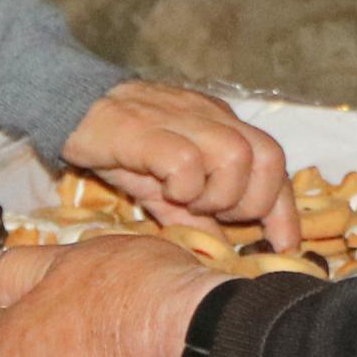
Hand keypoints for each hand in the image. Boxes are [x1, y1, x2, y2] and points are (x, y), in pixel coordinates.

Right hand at [62, 84, 295, 247]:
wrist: (71, 107)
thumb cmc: (124, 147)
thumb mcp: (166, 185)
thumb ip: (196, 214)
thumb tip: (223, 248)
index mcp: (222, 126)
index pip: (273, 161)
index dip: (284, 208)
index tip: (285, 245)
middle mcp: (210, 117)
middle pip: (267, 156)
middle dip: (249, 202)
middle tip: (213, 214)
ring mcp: (181, 118)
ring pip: (234, 156)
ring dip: (217, 194)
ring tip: (187, 202)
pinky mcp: (146, 128)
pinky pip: (186, 160)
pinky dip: (184, 185)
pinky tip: (164, 190)